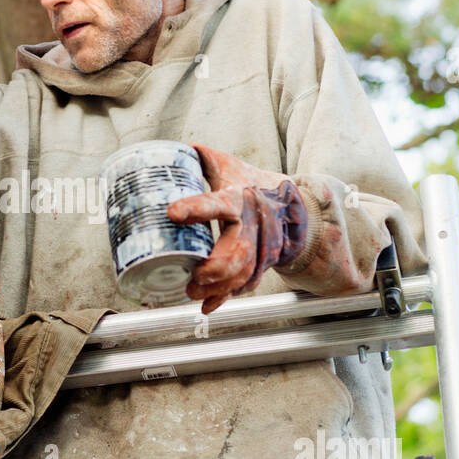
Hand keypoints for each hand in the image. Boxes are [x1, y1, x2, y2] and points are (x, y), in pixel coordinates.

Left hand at [167, 143, 309, 313]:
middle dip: (212, 270)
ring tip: (193, 293)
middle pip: (237, 252)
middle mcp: (252, 223)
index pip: (217, 202)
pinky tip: (208, 306)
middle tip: (191, 278)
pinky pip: (247, 284)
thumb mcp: (227, 164)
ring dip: (218, 289)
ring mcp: (261, 246)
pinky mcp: (262, 263)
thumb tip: (167, 152)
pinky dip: (227, 297)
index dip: (196, 208)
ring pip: (244, 274)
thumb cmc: (249, 181)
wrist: (291, 202)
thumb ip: (199, 158)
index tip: (172, 213)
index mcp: (237, 196)